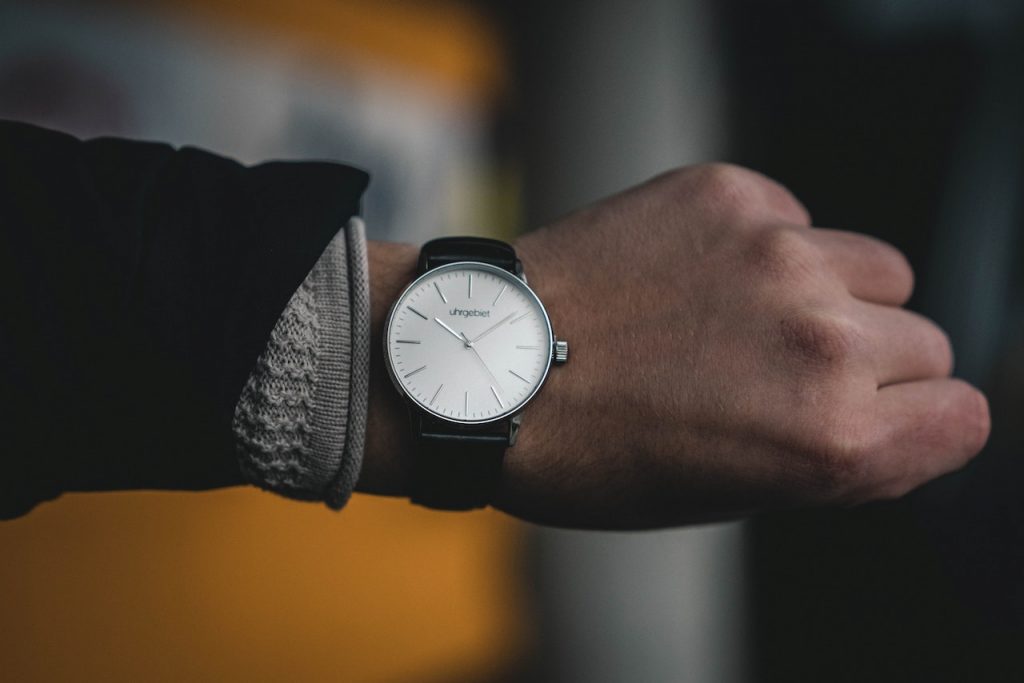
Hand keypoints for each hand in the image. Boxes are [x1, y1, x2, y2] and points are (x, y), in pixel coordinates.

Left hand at [360, 164, 989, 529]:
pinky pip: (797, 217)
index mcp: (832, 441)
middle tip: (784, 373)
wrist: (486, 367)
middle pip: (924, 341)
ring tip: (746, 316)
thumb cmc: (593, 454)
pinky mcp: (731, 195)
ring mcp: (779, 255)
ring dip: (834, 294)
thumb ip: (835, 455)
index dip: (917, 423)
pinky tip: (694, 273)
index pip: (961, 417)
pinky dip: (766, 246)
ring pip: (877, 267)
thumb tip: (898, 411)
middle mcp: (824, 341)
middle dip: (872, 365)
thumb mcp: (729, 495)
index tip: (878, 418)